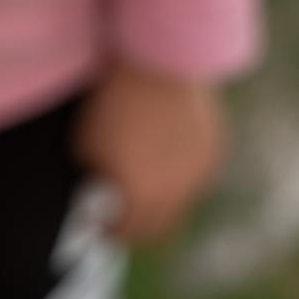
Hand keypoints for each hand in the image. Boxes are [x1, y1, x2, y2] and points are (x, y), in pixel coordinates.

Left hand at [75, 59, 224, 242]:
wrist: (156, 65)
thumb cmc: (111, 105)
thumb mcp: (84, 146)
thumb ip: (95, 179)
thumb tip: (99, 190)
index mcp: (141, 198)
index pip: (127, 234)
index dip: (111, 231)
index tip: (101, 223)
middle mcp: (175, 195)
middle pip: (158, 229)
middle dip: (138, 227)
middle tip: (123, 214)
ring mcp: (199, 174)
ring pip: (181, 204)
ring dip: (162, 202)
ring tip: (143, 182)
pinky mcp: (213, 152)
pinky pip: (195, 176)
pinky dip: (179, 176)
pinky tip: (164, 155)